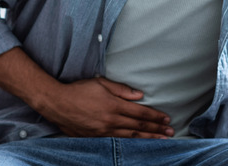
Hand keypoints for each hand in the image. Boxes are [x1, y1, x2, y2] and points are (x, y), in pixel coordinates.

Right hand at [41, 77, 173, 138]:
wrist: (57, 103)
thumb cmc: (79, 90)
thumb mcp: (101, 83)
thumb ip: (121, 90)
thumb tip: (140, 96)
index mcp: (113, 105)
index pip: (140, 112)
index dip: (155, 116)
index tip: (166, 118)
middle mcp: (110, 120)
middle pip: (138, 126)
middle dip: (156, 129)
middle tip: (170, 132)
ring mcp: (103, 131)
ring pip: (130, 136)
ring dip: (147, 137)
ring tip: (160, 140)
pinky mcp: (96, 137)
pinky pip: (117, 141)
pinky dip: (130, 143)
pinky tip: (138, 144)